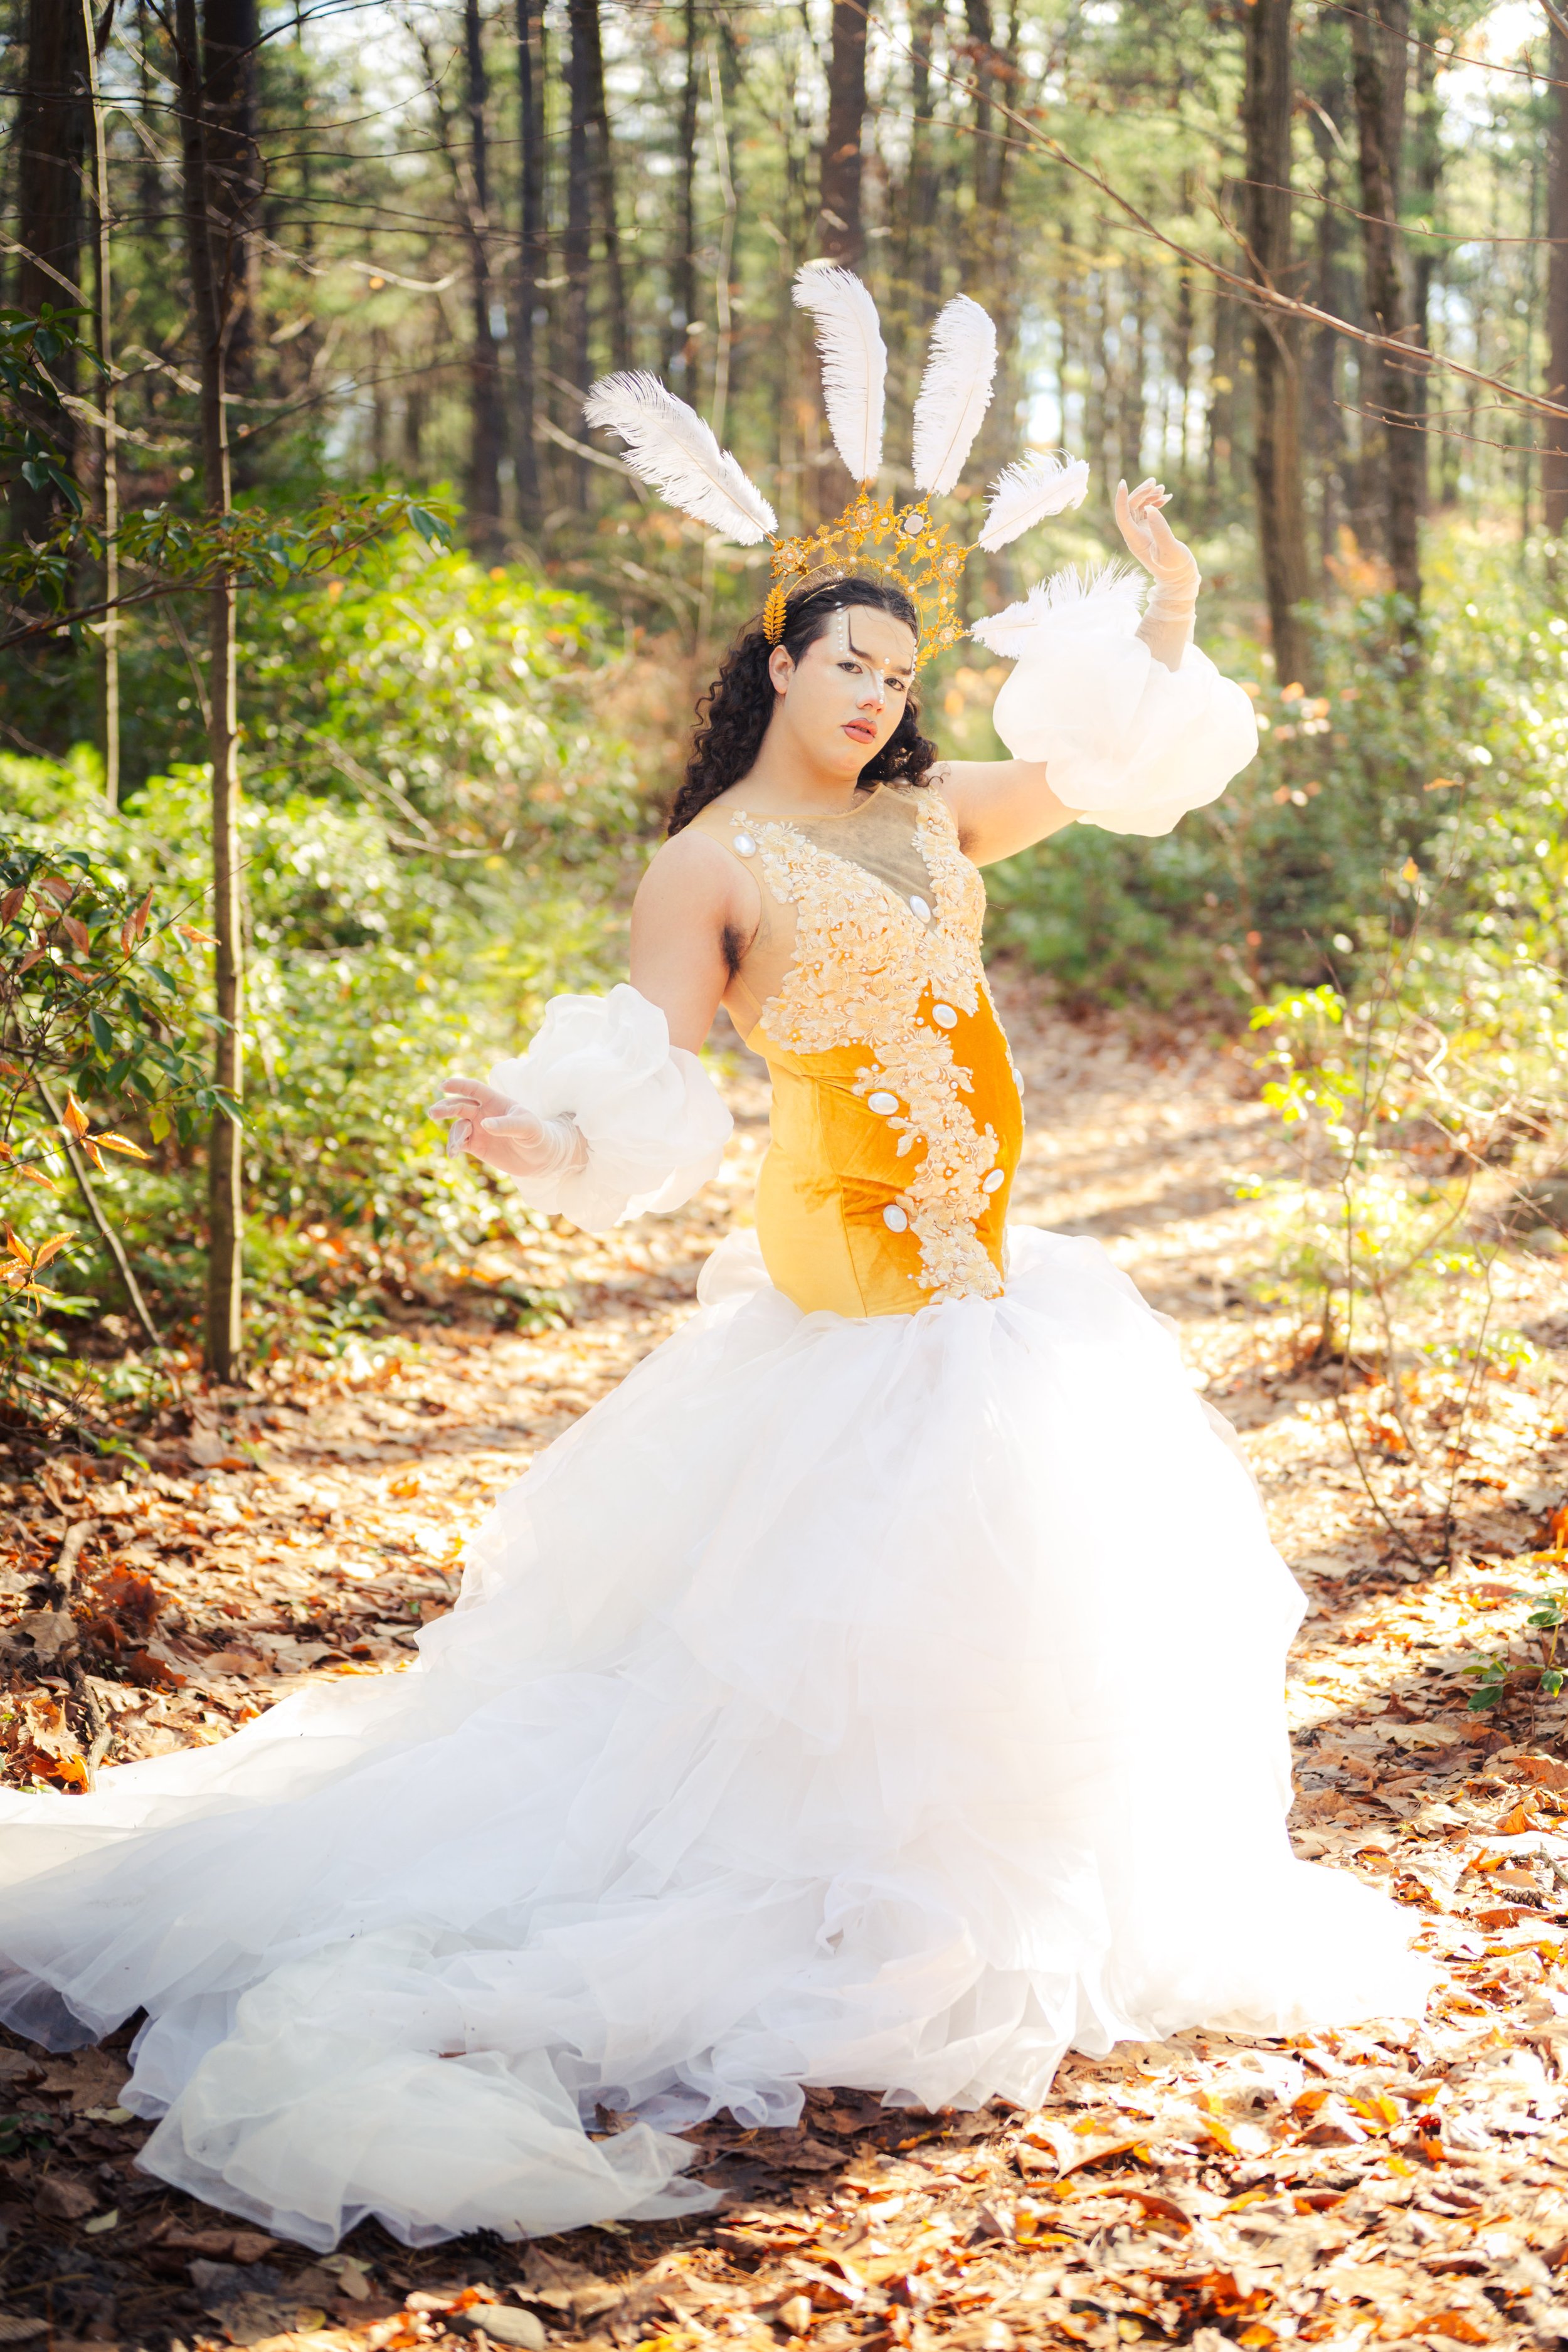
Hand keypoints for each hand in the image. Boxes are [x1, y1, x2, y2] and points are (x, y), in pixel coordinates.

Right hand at [428, 1075, 583, 1181]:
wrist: (541, 1158)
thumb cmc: (537, 1135)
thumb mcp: (527, 1128)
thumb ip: (507, 1125)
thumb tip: (484, 1124)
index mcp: (495, 1102)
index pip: (474, 1089)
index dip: (459, 1086)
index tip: (443, 1086)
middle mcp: (484, 1113)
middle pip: (459, 1106)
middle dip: (446, 1108)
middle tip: (433, 1113)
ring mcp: (478, 1129)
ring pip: (457, 1126)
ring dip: (453, 1135)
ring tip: (456, 1148)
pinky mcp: (476, 1145)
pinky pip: (459, 1143)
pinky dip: (453, 1146)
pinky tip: (453, 1153)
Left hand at [1114, 476, 1198, 597]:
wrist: (1180, 576)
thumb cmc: (1176, 567)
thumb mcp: (1170, 549)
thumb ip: (1161, 530)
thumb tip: (1150, 508)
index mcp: (1135, 540)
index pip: (1122, 516)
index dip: (1121, 499)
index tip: (1123, 483)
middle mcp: (1135, 535)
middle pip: (1130, 508)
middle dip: (1140, 493)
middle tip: (1155, 483)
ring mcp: (1141, 532)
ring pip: (1138, 507)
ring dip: (1148, 496)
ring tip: (1162, 488)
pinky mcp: (1149, 530)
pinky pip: (1147, 511)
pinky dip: (1155, 502)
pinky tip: (1167, 497)